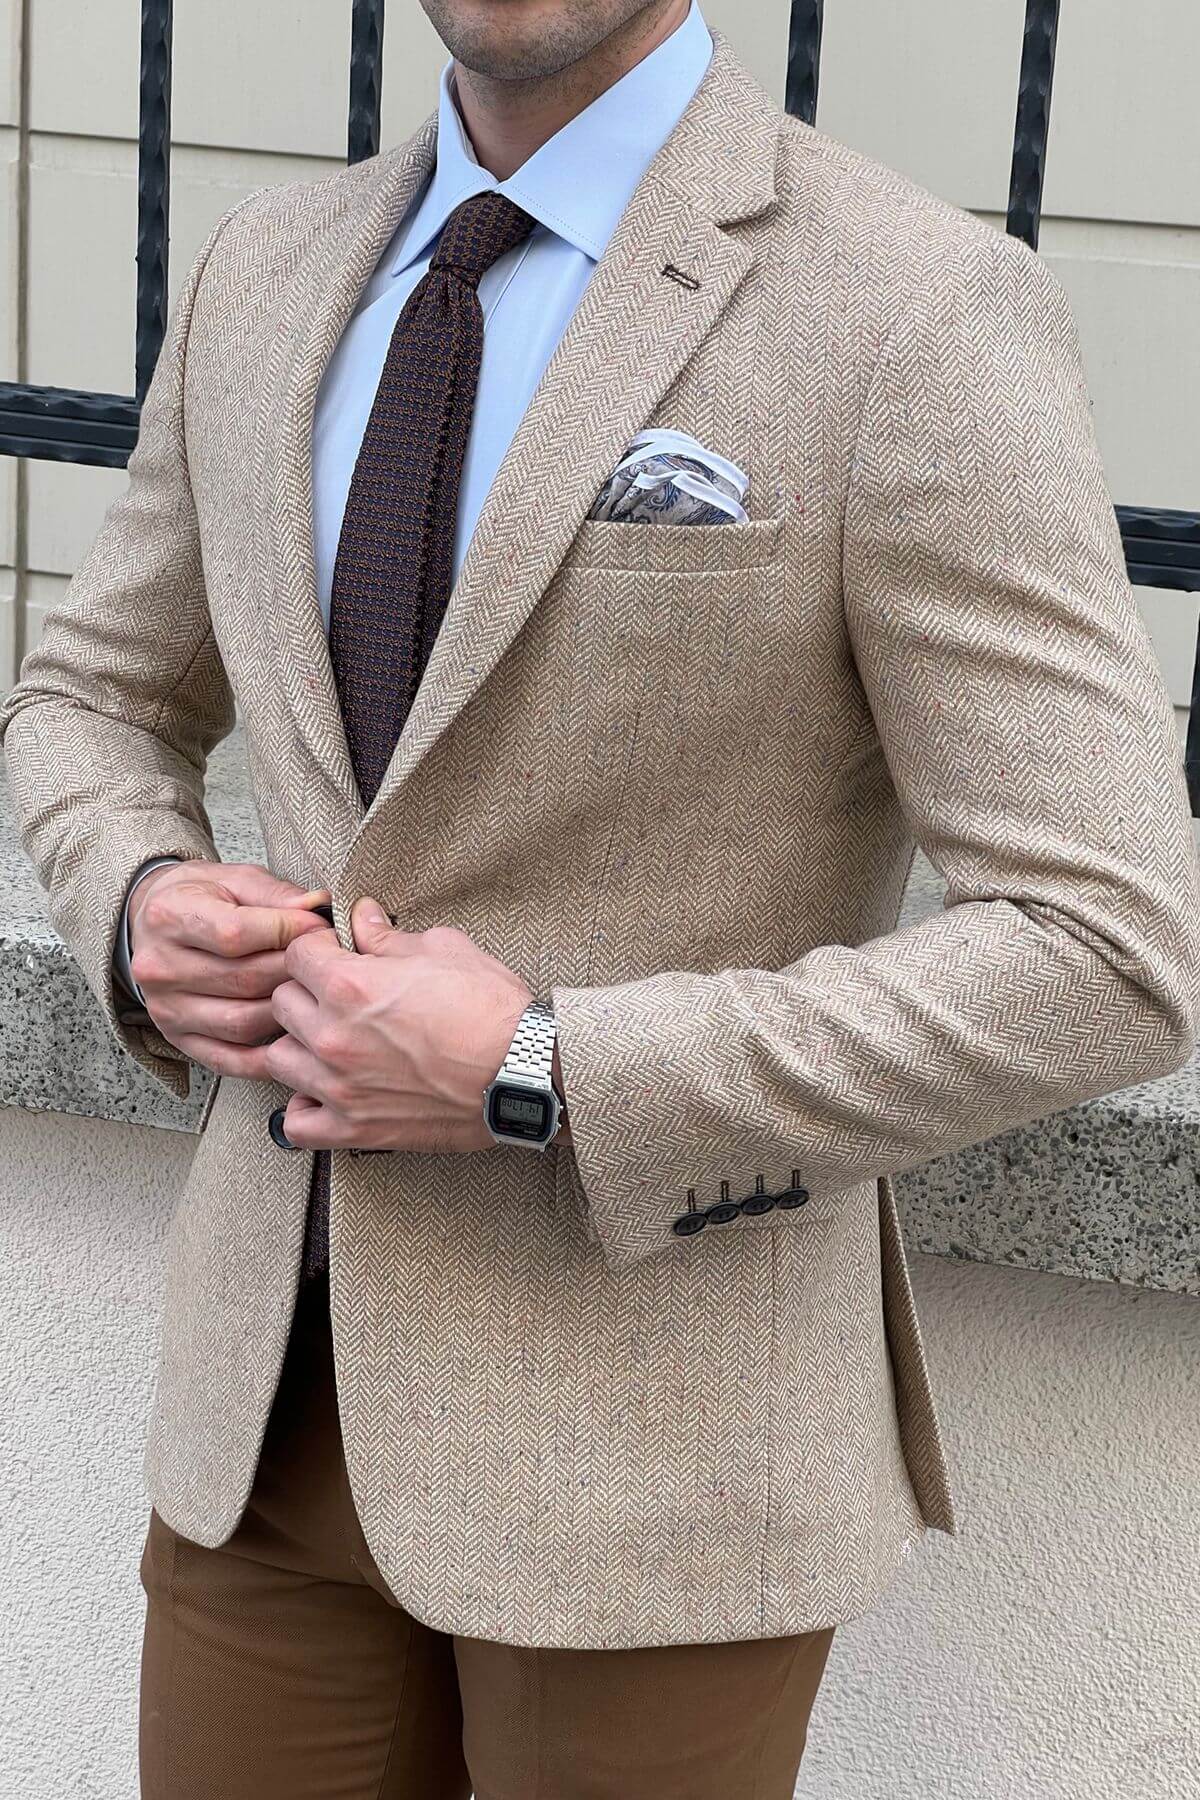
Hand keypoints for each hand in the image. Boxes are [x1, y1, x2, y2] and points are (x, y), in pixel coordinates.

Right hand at [127, 861, 332, 1078]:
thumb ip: (276, 894)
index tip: (318, 926)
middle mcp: (159, 967)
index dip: (287, 932)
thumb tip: (318, 905)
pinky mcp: (178, 1038)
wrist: (152, 924)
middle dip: (295, 970)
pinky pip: (229, 1059)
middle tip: (327, 961)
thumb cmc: (200, 898)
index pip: (235, 934)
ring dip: (288, 1011)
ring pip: (242, 1021)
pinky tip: (294, 1040)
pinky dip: (267, 1058)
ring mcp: (166, 1008)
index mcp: (168, 917)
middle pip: (244, 979)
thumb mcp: (233, 879)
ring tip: (312, 992)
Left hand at [264, 899, 535, 1152]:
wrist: (525, 1072)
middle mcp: (334, 1036)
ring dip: (300, 1047)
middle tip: (337, 997)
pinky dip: (303, 1108)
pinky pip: (296, 1124)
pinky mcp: (355, 1128)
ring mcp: (340, 1086)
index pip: (295, 953)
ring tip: (330, 1043)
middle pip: (280, 1003)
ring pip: (278, 1060)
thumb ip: (389, 936)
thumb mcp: (443, 950)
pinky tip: (325, 1092)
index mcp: (350, 984)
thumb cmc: (491, 1009)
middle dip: (306, 993)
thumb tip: (362, 917)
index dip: (318, 949)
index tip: (336, 955)